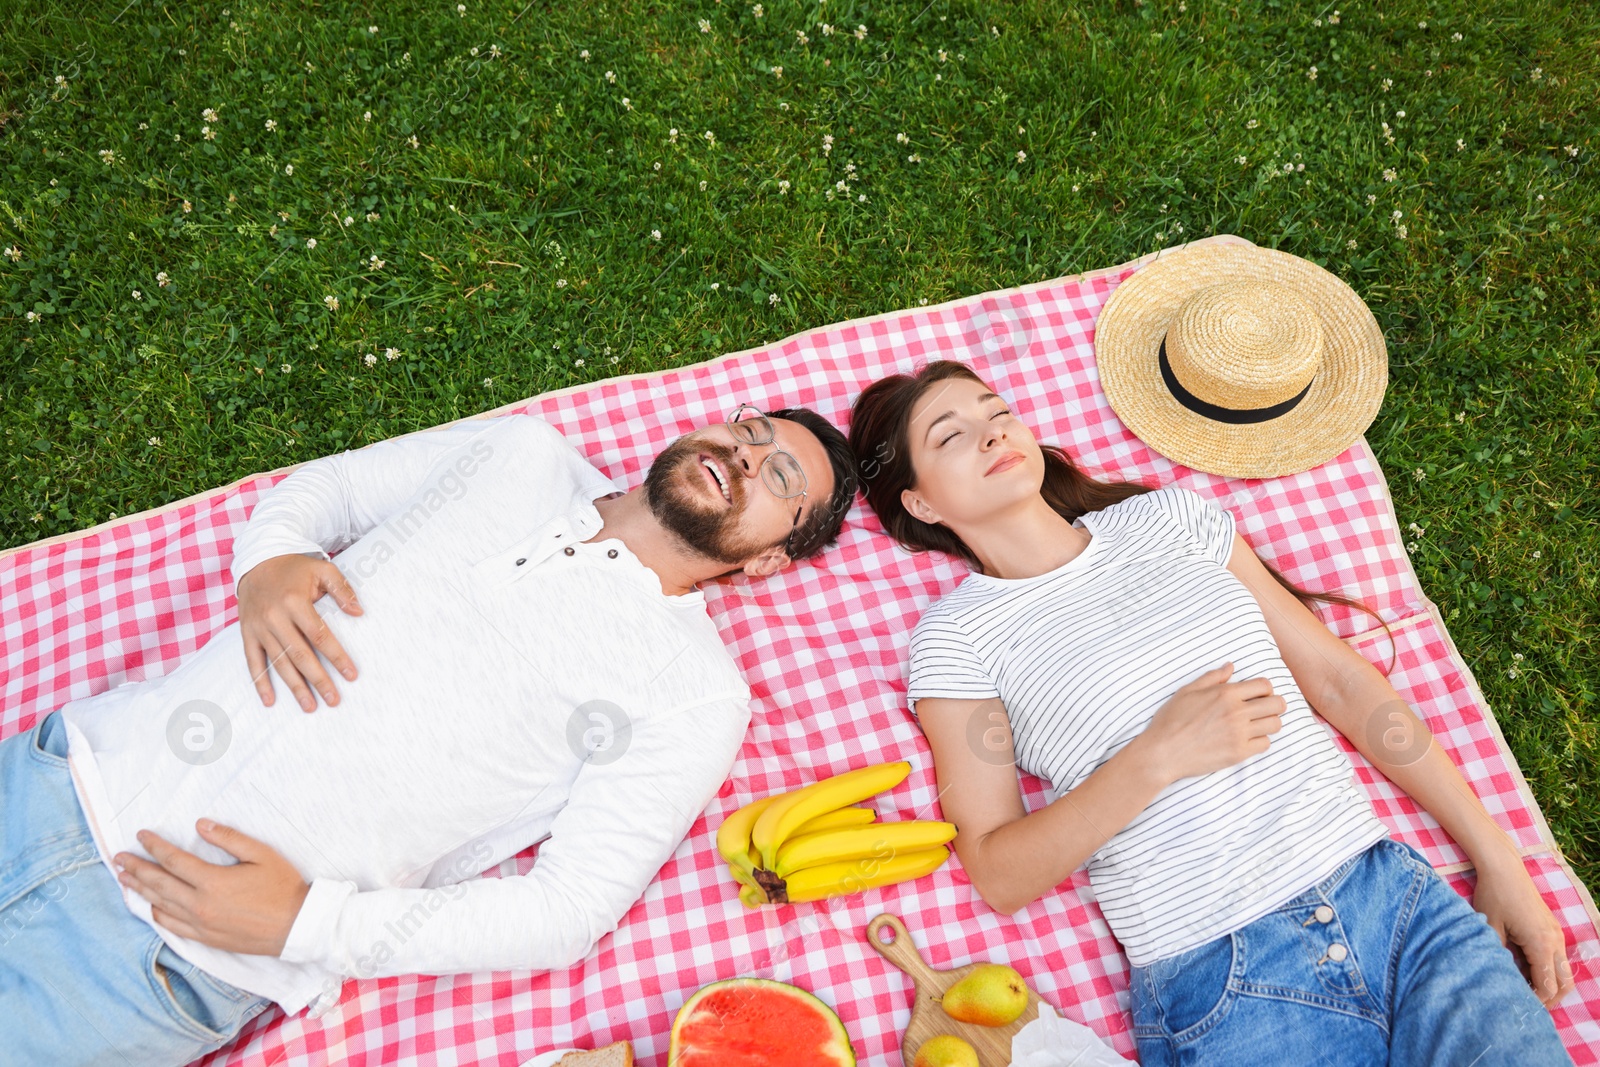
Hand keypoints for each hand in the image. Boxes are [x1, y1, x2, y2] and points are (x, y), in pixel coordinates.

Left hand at [113, 820, 310, 956]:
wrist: (296, 926)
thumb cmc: (282, 887)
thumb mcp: (261, 854)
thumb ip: (229, 838)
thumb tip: (200, 824)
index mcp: (212, 882)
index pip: (173, 860)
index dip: (154, 846)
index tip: (141, 835)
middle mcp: (200, 905)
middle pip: (159, 884)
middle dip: (136, 868)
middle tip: (118, 858)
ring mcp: (200, 924)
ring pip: (160, 905)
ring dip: (140, 890)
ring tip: (124, 879)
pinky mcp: (205, 938)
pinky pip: (172, 926)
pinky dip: (156, 914)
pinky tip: (150, 906)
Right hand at [237, 553, 362, 711]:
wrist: (257, 561)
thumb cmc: (295, 568)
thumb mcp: (322, 569)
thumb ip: (342, 590)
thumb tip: (359, 614)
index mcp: (294, 602)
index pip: (320, 635)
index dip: (336, 656)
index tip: (351, 675)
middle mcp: (274, 617)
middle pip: (300, 654)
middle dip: (318, 679)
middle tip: (334, 700)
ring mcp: (258, 628)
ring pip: (278, 663)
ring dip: (294, 687)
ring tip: (310, 706)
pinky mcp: (247, 634)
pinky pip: (253, 662)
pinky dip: (260, 682)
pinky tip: (270, 701)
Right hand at [1139, 663, 1286, 782]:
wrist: (1163, 752)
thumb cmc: (1171, 720)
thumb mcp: (1187, 691)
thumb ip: (1212, 678)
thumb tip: (1231, 666)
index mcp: (1225, 694)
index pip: (1265, 685)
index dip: (1265, 689)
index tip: (1258, 695)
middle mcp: (1236, 712)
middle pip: (1277, 704)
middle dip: (1275, 704)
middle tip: (1263, 709)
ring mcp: (1239, 733)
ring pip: (1275, 724)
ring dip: (1269, 722)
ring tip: (1257, 724)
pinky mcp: (1239, 753)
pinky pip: (1265, 744)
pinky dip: (1260, 741)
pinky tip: (1247, 739)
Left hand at [1471, 851, 1575, 1008]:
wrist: (1504, 868)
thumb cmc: (1494, 895)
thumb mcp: (1490, 928)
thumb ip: (1497, 955)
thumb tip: (1499, 976)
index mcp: (1541, 945)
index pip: (1547, 986)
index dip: (1536, 1001)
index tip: (1518, 1005)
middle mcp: (1555, 941)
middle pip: (1564, 984)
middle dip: (1549, 998)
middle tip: (1528, 1004)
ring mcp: (1557, 934)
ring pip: (1565, 972)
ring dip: (1552, 985)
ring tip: (1529, 991)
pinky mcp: (1552, 928)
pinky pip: (1559, 958)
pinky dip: (1550, 970)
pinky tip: (1528, 970)